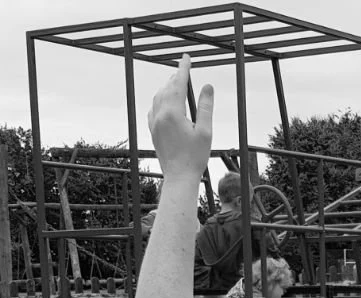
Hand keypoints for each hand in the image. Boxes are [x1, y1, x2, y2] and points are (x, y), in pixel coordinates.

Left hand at [148, 55, 213, 179]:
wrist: (178, 178)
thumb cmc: (195, 157)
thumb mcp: (205, 131)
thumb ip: (206, 107)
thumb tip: (207, 86)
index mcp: (173, 113)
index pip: (178, 83)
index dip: (183, 69)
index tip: (186, 57)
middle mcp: (160, 115)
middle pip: (167, 88)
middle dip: (175, 77)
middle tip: (183, 68)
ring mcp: (154, 123)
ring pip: (158, 98)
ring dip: (167, 87)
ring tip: (175, 82)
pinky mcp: (153, 132)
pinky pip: (154, 109)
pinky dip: (160, 100)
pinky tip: (164, 101)